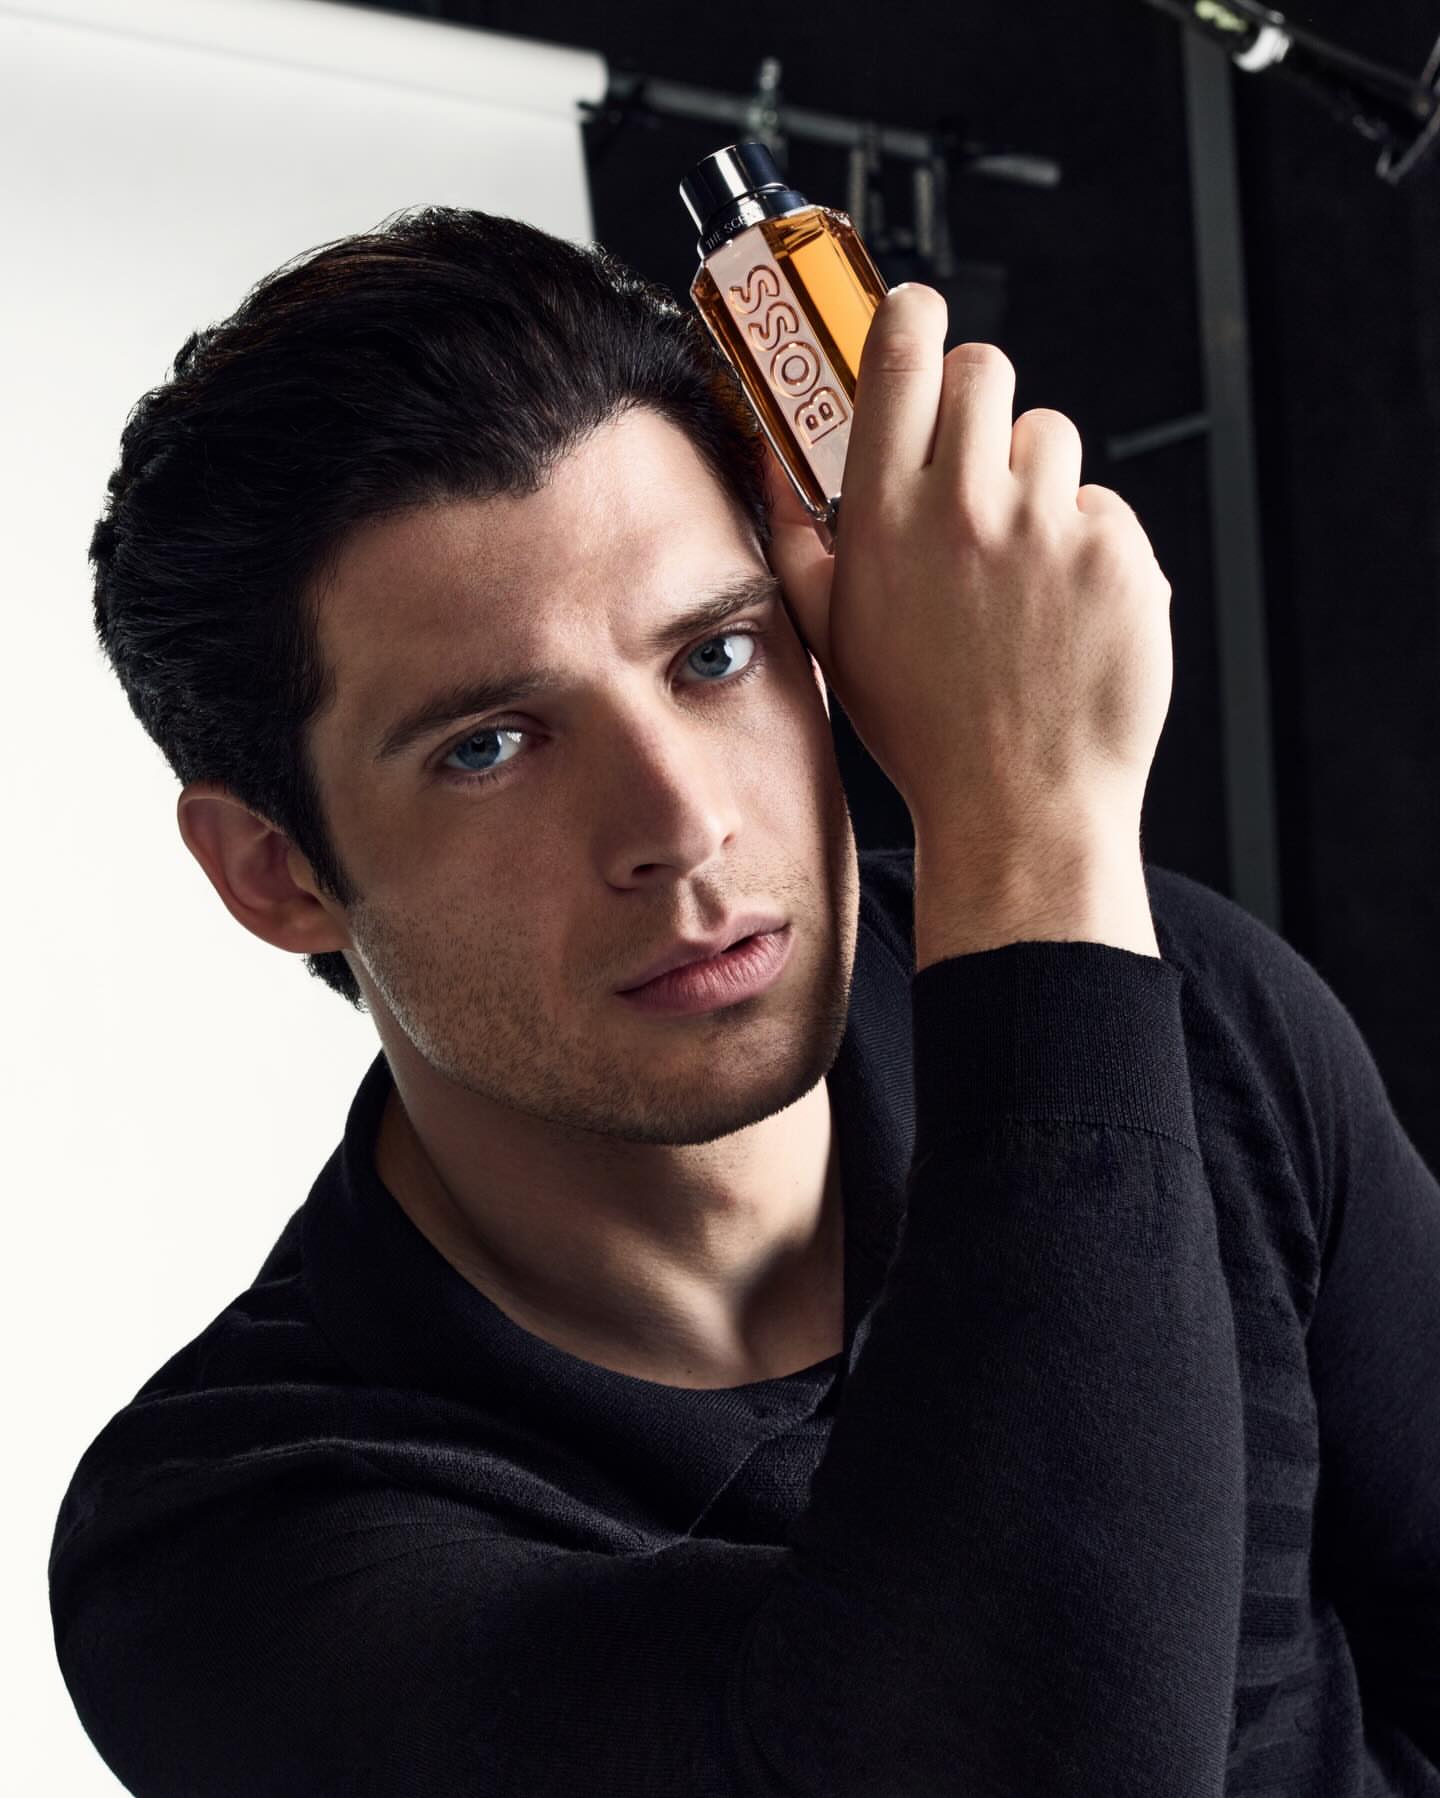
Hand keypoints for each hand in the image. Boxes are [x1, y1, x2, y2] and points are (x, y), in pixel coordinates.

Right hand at [763, 284, 1174, 868]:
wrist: (1021, 805)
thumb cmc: (926, 731)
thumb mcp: (835, 639)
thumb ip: (798, 543)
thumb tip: (771, 468)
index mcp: (887, 520)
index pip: (902, 355)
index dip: (913, 319)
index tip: (920, 319)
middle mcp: (965, 508)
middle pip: (984, 370)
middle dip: (979, 402)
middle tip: (977, 462)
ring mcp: (1049, 528)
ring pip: (1051, 438)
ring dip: (1037, 481)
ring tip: (1021, 565)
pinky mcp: (1119, 553)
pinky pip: (1103, 508)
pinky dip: (1088, 547)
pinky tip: (1064, 610)